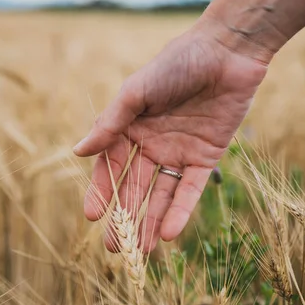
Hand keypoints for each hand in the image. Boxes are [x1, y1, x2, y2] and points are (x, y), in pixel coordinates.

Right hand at [73, 17, 268, 251]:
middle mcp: (152, 144)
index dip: (102, 192)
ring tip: (141, 252)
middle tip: (114, 249)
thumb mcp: (136, 91)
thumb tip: (78, 152)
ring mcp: (179, 152)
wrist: (227, 52)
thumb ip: (111, 123)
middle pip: (135, 187)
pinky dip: (181, 210)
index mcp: (130, 127)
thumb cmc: (177, 63)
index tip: (92, 216)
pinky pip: (191, 189)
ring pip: (161, 194)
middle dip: (125, 218)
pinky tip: (170, 233)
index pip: (112, 166)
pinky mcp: (206, 157)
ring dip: (151, 222)